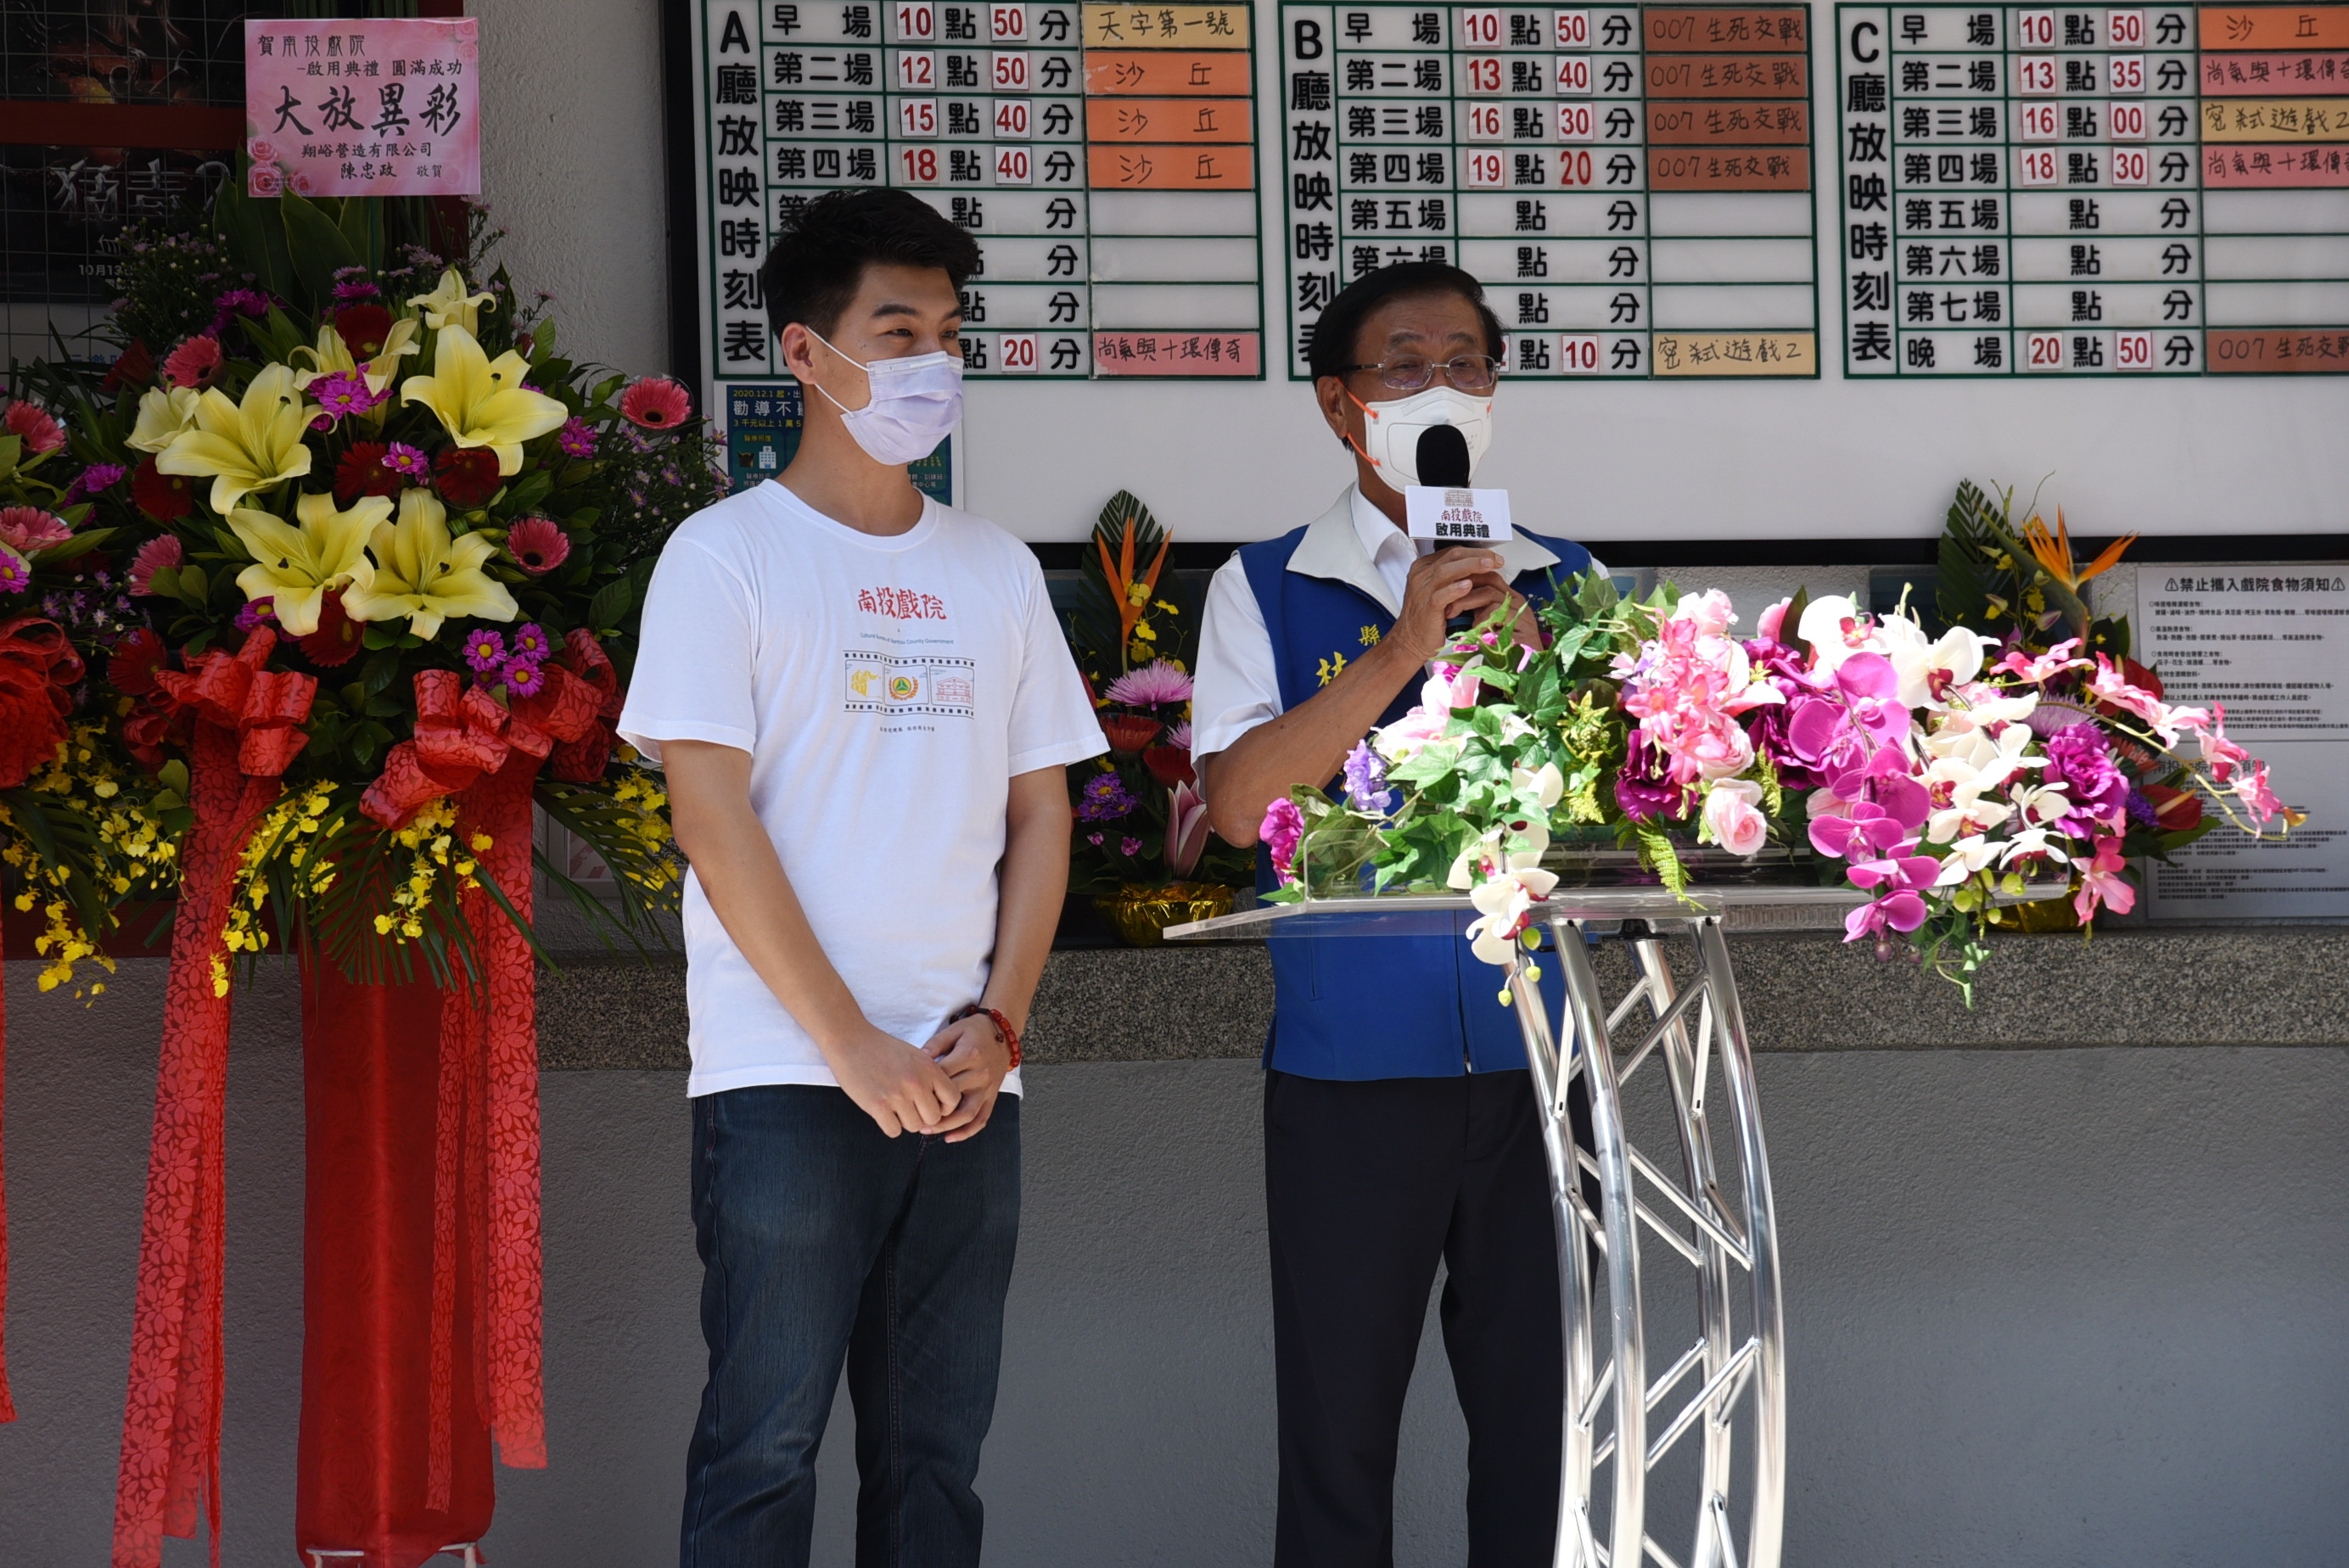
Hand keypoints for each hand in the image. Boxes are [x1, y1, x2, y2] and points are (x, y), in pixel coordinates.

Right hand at [823, 1022, 962, 1136]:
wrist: (851, 1040)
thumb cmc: (882, 1048)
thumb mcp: (915, 1055)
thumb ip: (930, 1076)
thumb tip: (940, 1105)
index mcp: (929, 1068)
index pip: (953, 1099)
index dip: (945, 1107)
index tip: (931, 1105)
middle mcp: (916, 1082)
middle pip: (933, 1118)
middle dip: (923, 1117)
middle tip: (911, 1109)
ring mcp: (897, 1095)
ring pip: (914, 1126)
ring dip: (905, 1121)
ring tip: (894, 1107)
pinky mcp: (877, 1105)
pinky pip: (894, 1131)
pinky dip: (889, 1125)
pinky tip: (884, 1113)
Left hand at [920, 1013, 1013, 1142]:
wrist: (1003, 1032)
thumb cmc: (975, 1030)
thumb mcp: (954, 1030)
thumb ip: (936, 1044)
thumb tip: (917, 1059)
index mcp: (969, 1056)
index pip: (942, 1076)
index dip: (924, 1086)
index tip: (908, 1092)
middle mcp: (980, 1074)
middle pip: (952, 1098)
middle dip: (930, 1109)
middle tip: (910, 1115)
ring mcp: (987, 1088)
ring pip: (967, 1114)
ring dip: (946, 1126)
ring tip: (926, 1130)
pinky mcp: (992, 1097)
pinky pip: (982, 1119)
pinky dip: (967, 1132)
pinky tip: (950, 1138)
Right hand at [1391, 546, 1506, 663]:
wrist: (1409, 641)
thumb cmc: (1426, 617)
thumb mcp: (1438, 590)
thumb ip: (1452, 577)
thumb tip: (1479, 569)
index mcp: (1424, 568)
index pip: (1452, 552)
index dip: (1475, 552)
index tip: (1492, 557)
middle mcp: (1422, 576)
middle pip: (1452, 557)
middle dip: (1477, 556)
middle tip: (1495, 560)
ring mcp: (1423, 591)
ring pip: (1446, 571)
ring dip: (1470, 566)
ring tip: (1488, 566)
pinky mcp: (1427, 608)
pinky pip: (1440, 596)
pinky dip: (1455, 589)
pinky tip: (1468, 586)